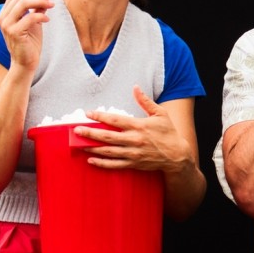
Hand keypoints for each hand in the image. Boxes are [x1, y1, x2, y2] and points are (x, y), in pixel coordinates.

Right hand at [0, 0, 53, 70]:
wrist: (25, 63)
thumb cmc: (30, 43)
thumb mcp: (34, 22)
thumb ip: (37, 8)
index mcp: (5, 13)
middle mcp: (3, 17)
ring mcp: (6, 25)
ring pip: (23, 4)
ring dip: (40, 2)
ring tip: (52, 5)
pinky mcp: (14, 33)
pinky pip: (29, 18)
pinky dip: (40, 16)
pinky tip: (47, 19)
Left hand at [73, 86, 190, 171]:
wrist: (177, 156)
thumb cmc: (169, 133)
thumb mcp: (160, 114)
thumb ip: (145, 101)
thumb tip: (135, 87)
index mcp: (139, 126)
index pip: (115, 120)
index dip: (100, 116)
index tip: (88, 113)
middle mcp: (134, 140)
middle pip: (107, 136)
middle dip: (90, 133)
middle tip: (76, 130)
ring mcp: (133, 153)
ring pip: (108, 151)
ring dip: (92, 148)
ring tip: (79, 144)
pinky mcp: (133, 164)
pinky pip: (114, 165)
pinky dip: (102, 163)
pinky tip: (91, 160)